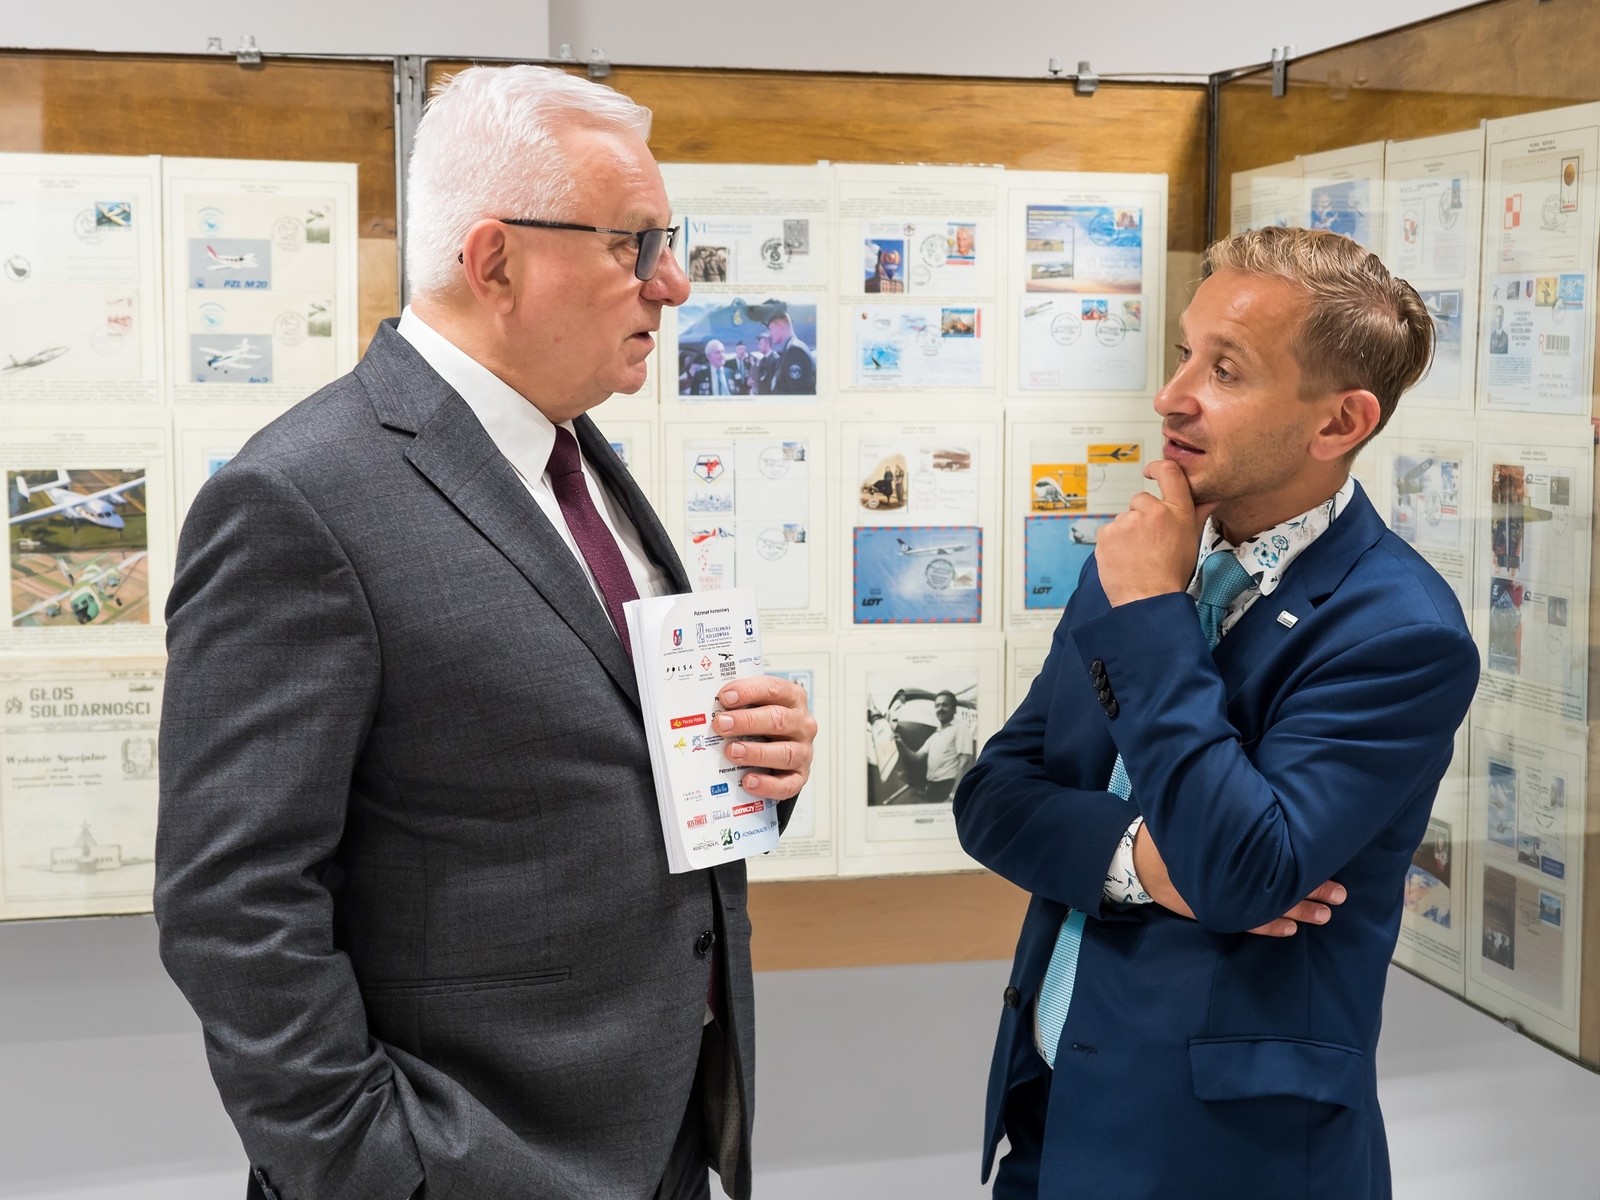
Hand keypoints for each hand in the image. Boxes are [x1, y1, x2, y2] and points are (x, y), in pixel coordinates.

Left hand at [712, 675, 816, 800]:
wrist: (780, 750)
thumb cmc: (764, 723)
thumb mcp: (755, 706)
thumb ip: (739, 704)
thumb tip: (707, 708)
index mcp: (792, 698)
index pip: (774, 689)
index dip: (749, 692)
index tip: (725, 697)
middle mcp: (802, 724)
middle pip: (778, 719)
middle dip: (747, 721)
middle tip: (721, 724)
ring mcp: (803, 751)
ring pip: (785, 753)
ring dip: (756, 753)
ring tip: (732, 752)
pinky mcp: (799, 776)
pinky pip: (788, 784)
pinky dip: (768, 784)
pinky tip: (748, 781)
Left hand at [1095, 460, 1217, 606]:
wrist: (1149, 599)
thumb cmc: (1173, 572)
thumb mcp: (1192, 540)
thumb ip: (1199, 514)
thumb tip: (1212, 497)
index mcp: (1176, 511)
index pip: (1169, 473)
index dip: (1158, 468)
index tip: (1151, 471)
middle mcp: (1151, 511)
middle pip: (1141, 500)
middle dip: (1142, 516)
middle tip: (1149, 541)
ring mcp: (1127, 522)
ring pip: (1124, 518)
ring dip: (1128, 531)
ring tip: (1137, 554)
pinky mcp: (1107, 534)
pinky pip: (1109, 531)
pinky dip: (1114, 543)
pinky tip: (1124, 558)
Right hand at [1133, 822, 1344, 935]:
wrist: (1140, 860)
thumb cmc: (1174, 831)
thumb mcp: (1203, 814)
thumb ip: (1230, 811)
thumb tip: (1259, 790)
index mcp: (1233, 852)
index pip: (1277, 864)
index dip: (1305, 871)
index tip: (1330, 870)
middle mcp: (1231, 877)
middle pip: (1279, 886)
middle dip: (1312, 890)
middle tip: (1340, 894)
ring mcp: (1224, 897)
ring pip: (1269, 907)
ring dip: (1300, 911)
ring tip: (1326, 915)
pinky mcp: (1216, 909)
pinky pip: (1248, 922)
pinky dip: (1270, 926)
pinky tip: (1290, 930)